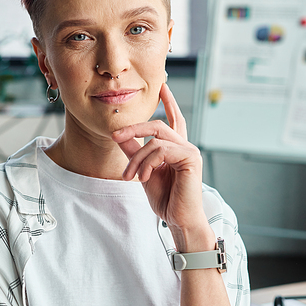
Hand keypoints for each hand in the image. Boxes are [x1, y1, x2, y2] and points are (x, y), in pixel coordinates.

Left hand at [112, 84, 209, 243]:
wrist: (178, 219)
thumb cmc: (166, 199)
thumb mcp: (143, 171)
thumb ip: (134, 152)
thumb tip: (119, 136)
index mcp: (176, 148)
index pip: (173, 119)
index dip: (168, 102)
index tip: (162, 85)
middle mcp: (185, 146)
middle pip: (157, 124)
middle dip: (133, 129)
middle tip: (114, 136)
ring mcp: (190, 151)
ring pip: (155, 140)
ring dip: (136, 158)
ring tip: (130, 176)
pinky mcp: (191, 158)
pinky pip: (161, 150)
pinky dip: (147, 163)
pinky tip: (145, 177)